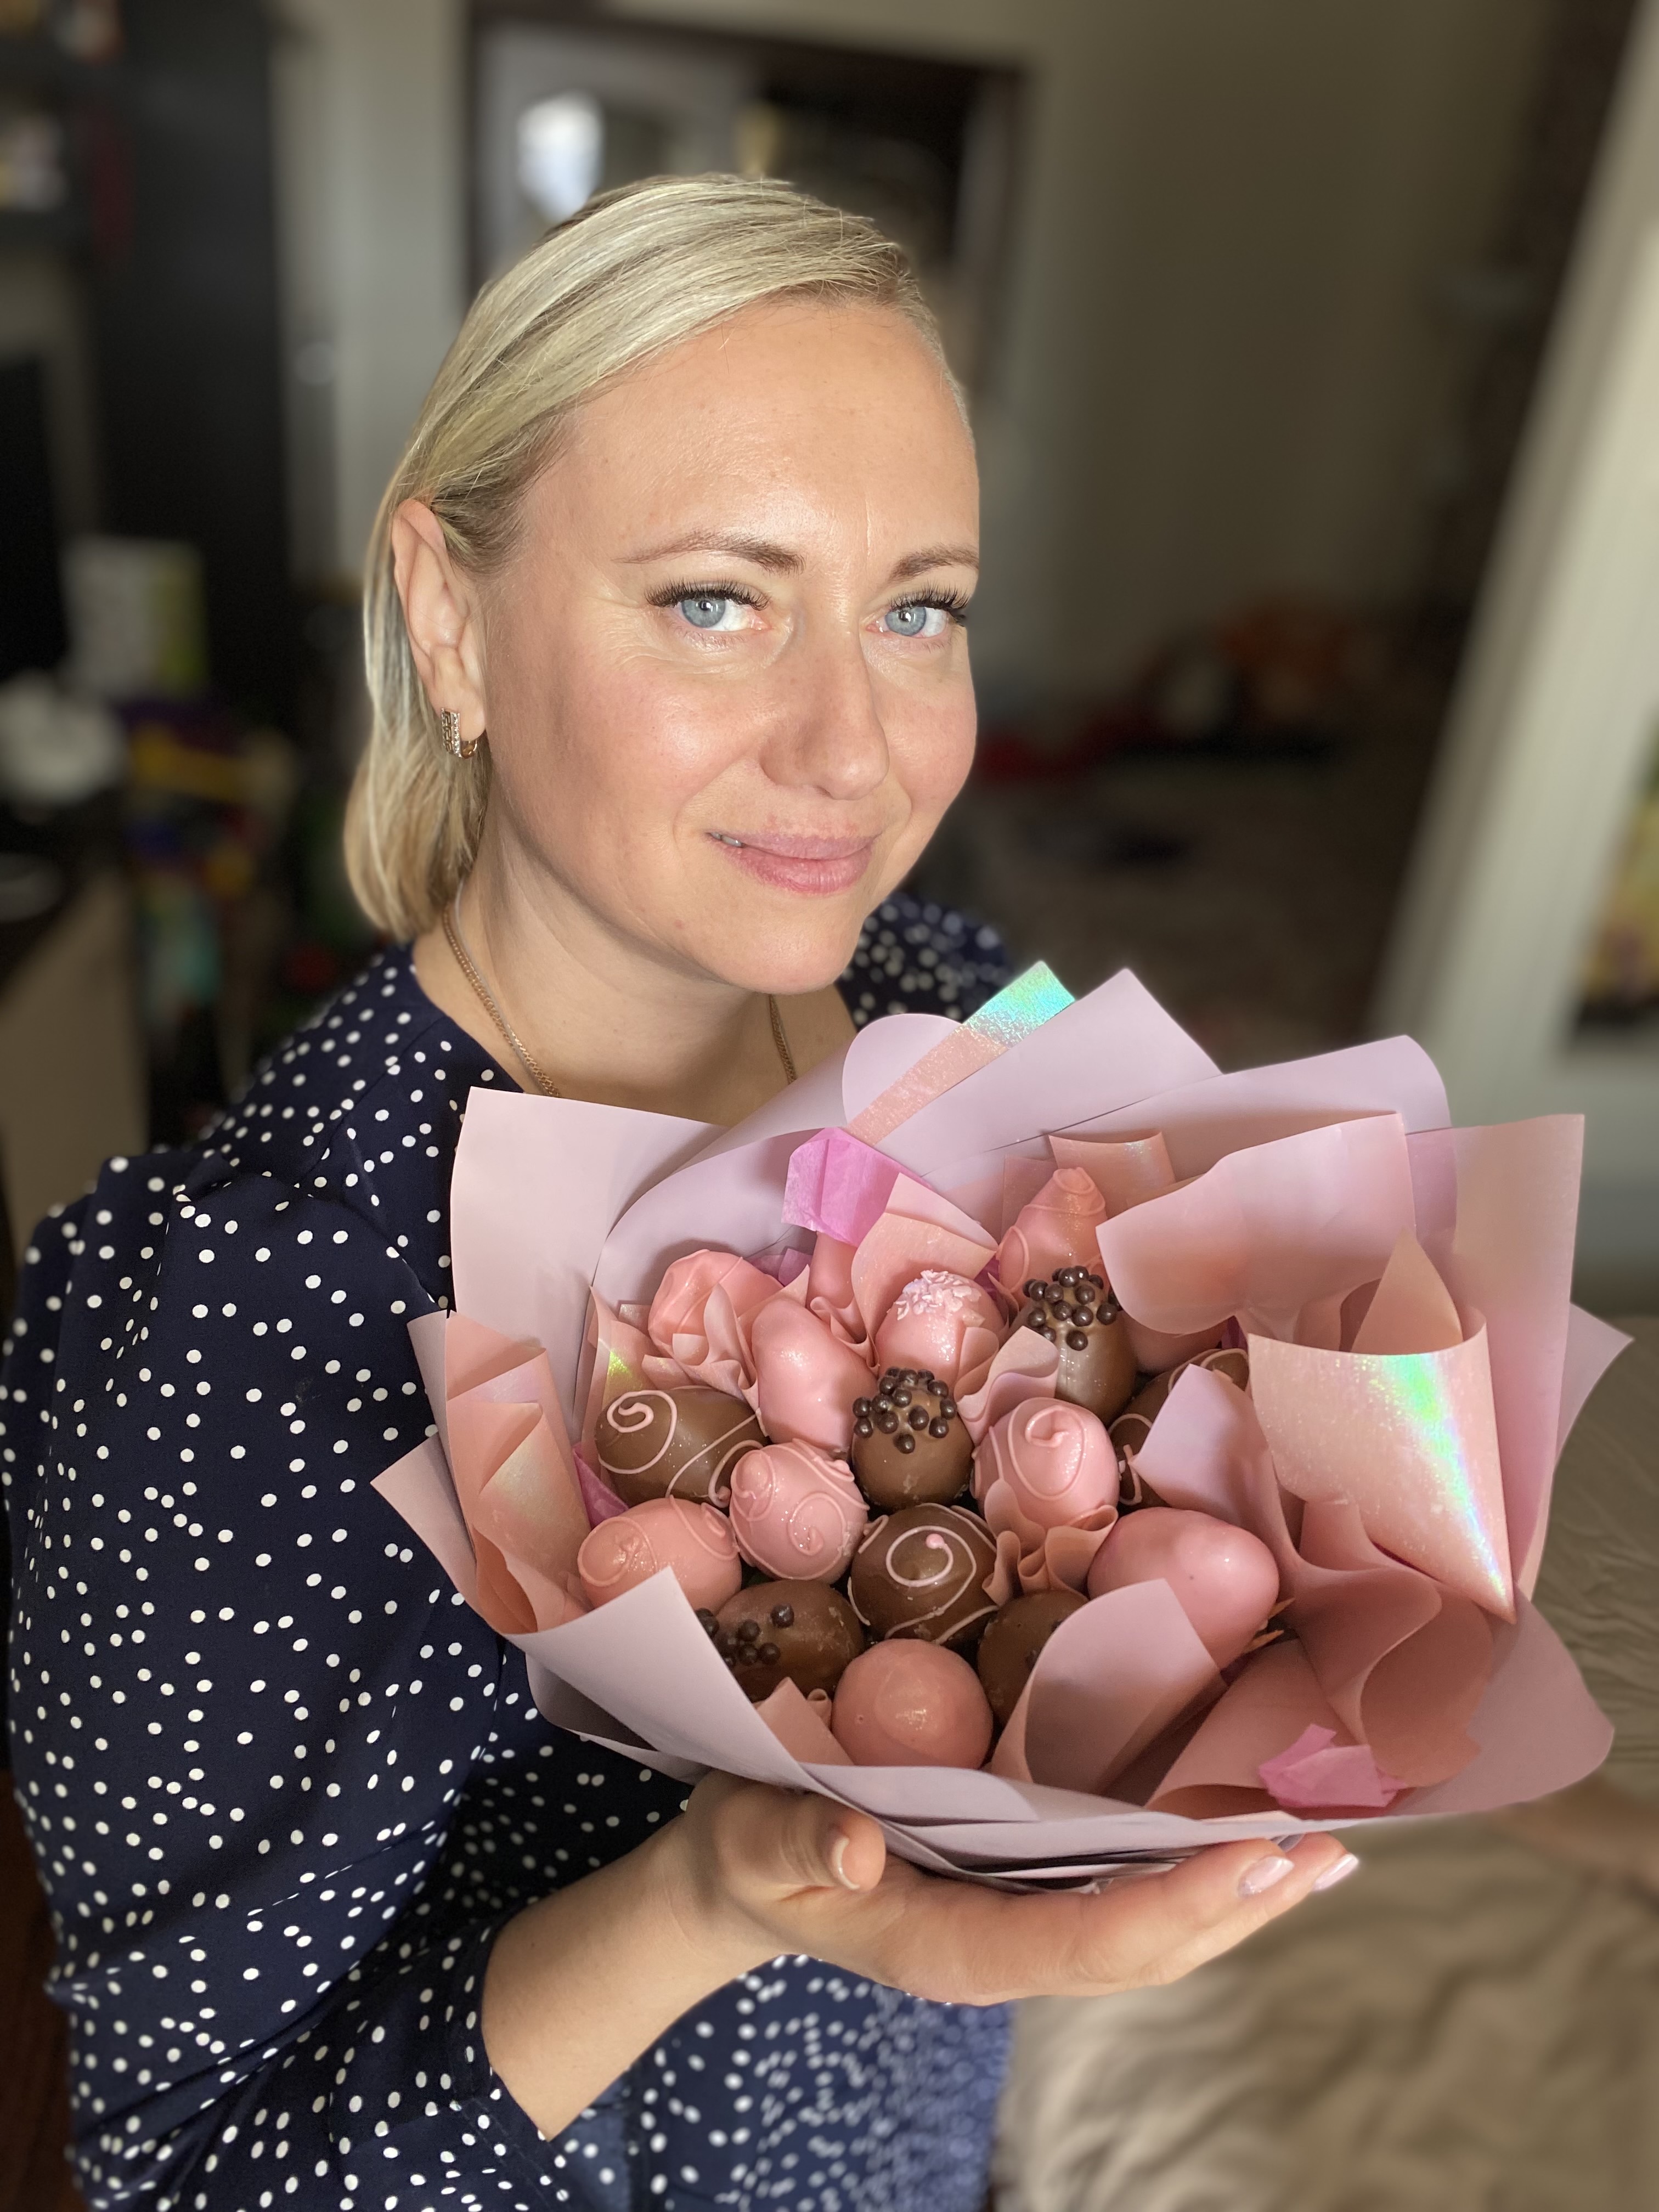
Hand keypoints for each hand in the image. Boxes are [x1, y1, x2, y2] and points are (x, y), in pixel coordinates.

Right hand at [659, 1772, 1357, 2004]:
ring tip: (1325, 1851)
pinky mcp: (1022, 1897)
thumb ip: (794, 1844)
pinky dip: (1195, 1876)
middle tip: (1329, 1850)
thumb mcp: (746, 1839)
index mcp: (946, 1947)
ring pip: (1147, 1934)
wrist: (737, 1880)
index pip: (1080, 1943)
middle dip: (1236, 1908)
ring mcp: (1017, 1929)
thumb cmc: (742, 1850)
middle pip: (1140, 1950)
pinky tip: (1246, 1843)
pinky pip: (1125, 1900)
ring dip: (1237, 1898)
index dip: (1172, 1905)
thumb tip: (856, 1848)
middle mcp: (1000, 1950)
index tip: (1252, 1855)